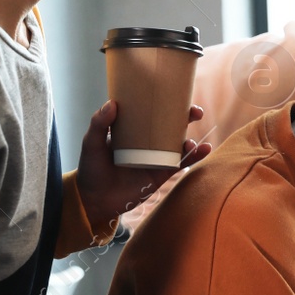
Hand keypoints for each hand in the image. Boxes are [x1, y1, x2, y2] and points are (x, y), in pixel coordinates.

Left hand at [76, 99, 211, 230]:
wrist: (95, 200)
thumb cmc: (90, 169)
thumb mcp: (92, 143)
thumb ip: (100, 123)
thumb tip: (113, 104)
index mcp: (132, 129)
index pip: (151, 111)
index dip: (166, 102)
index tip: (176, 93)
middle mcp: (147, 141)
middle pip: (171, 125)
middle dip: (186, 116)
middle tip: (195, 112)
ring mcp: (156, 157)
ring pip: (179, 143)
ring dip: (191, 139)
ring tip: (191, 142)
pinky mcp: (162, 173)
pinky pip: (181, 163)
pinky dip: (194, 156)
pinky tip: (204, 150)